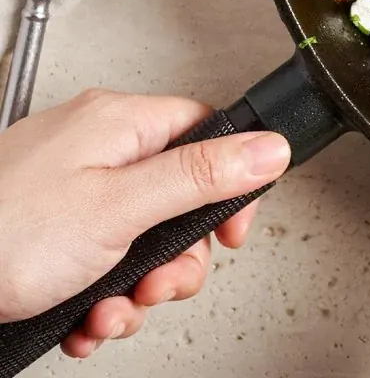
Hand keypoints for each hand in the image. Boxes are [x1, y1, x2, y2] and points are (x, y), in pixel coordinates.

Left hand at [0, 88, 290, 357]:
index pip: (208, 134)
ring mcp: (70, 191)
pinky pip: (101, 260)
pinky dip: (98, 298)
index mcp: (121, 124)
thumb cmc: (2, 233)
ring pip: (141, 238)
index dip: (229, 186)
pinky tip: (82, 317)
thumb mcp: (119, 207)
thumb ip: (201, 175)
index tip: (227, 233)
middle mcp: (97, 149)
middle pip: (179, 197)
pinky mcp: (49, 233)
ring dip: (134, 290)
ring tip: (107, 310)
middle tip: (156, 285)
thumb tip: (272, 146)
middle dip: (174, 259)